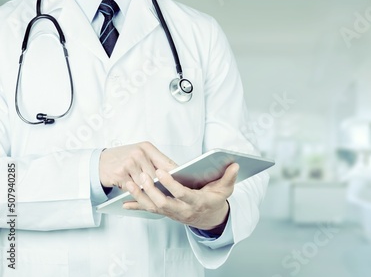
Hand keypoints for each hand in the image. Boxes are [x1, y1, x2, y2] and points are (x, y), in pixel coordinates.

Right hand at [99, 142, 176, 189]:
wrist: (100, 162)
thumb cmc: (123, 158)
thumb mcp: (140, 154)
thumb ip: (155, 162)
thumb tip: (175, 173)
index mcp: (147, 148)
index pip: (166, 162)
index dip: (177, 174)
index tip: (186, 182)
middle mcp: (138, 153)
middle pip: (157, 176)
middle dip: (162, 186)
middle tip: (169, 193)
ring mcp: (128, 164)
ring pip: (146, 184)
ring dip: (148, 191)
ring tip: (153, 194)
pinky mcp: (120, 174)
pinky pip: (134, 189)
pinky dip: (136, 192)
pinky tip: (137, 192)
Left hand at [123, 163, 238, 229]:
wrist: (209, 218)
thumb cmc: (216, 200)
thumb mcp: (225, 189)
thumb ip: (229, 177)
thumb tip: (235, 165)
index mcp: (196, 202)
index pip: (182, 194)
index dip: (171, 184)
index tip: (162, 171)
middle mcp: (182, 210)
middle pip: (163, 203)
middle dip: (151, 191)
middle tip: (142, 176)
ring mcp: (172, 213)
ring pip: (153, 207)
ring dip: (140, 196)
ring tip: (130, 182)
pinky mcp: (165, 213)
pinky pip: (149, 210)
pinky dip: (136, 205)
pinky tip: (123, 202)